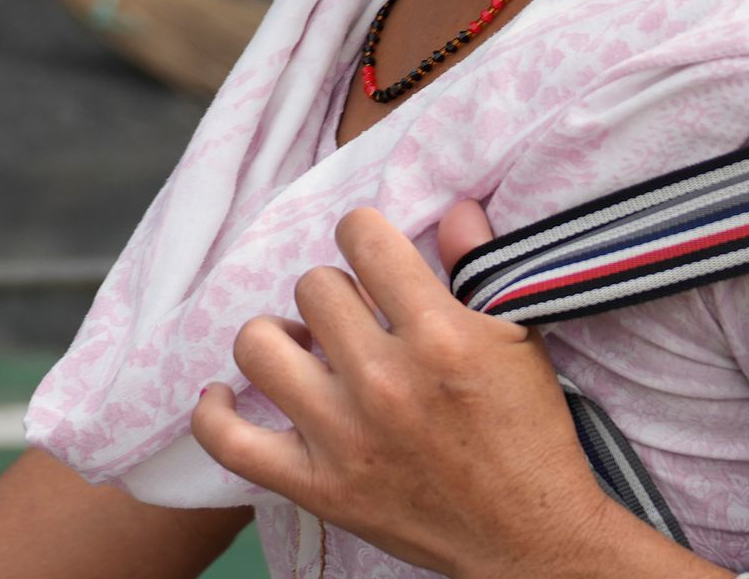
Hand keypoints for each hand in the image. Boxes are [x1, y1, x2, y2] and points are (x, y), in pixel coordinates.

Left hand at [188, 206, 656, 578]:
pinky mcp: (319, 487)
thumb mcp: (520, 339)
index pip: (360, 237)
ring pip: (259, 344)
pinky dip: (214, 414)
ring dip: (281, 340)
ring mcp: (345, 437)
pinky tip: (226, 396)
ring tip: (307, 351)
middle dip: (336, 294)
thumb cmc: (529, 435)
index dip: (364, 236)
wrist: (534, 541)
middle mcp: (385, 382)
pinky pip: (230, 442)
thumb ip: (478, 266)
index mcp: (439, 335)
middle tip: (359, 323)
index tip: (373, 259)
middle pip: (312, 286)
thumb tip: (452, 206)